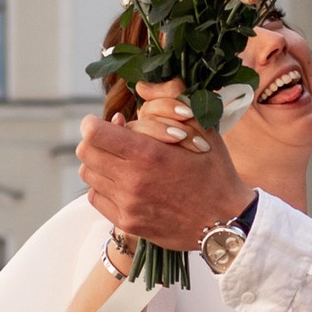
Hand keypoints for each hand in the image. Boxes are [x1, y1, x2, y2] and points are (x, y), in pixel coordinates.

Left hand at [78, 107, 249, 251]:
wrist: (225, 222)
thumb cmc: (215, 171)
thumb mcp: (202, 130)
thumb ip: (171, 104)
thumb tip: (141, 88)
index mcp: (149, 154)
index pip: (94, 132)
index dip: (95, 122)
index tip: (106, 122)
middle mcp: (132, 181)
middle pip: (85, 152)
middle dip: (96, 140)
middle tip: (114, 139)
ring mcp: (127, 205)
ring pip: (88, 174)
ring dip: (100, 162)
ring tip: (121, 160)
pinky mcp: (127, 223)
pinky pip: (95, 197)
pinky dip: (103, 185)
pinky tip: (123, 182)